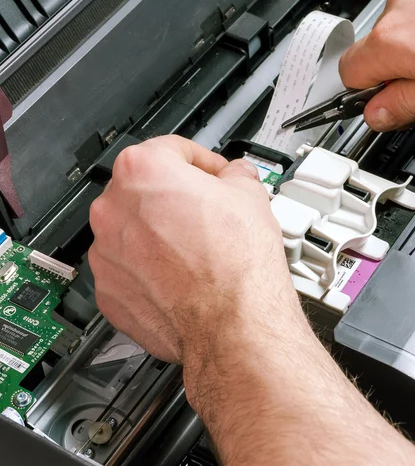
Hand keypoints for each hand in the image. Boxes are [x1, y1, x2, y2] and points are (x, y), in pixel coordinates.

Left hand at [90, 137, 414, 465]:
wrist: (234, 322)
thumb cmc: (237, 260)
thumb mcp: (250, 194)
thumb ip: (235, 175)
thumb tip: (237, 178)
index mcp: (142, 171)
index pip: (171, 149)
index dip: (202, 160)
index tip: (214, 174)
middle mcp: (114, 209)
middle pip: (147, 189)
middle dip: (178, 197)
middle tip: (210, 211)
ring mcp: (107, 253)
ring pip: (135, 230)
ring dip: (162, 234)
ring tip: (200, 249)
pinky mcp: (110, 292)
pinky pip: (130, 268)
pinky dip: (152, 269)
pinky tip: (185, 275)